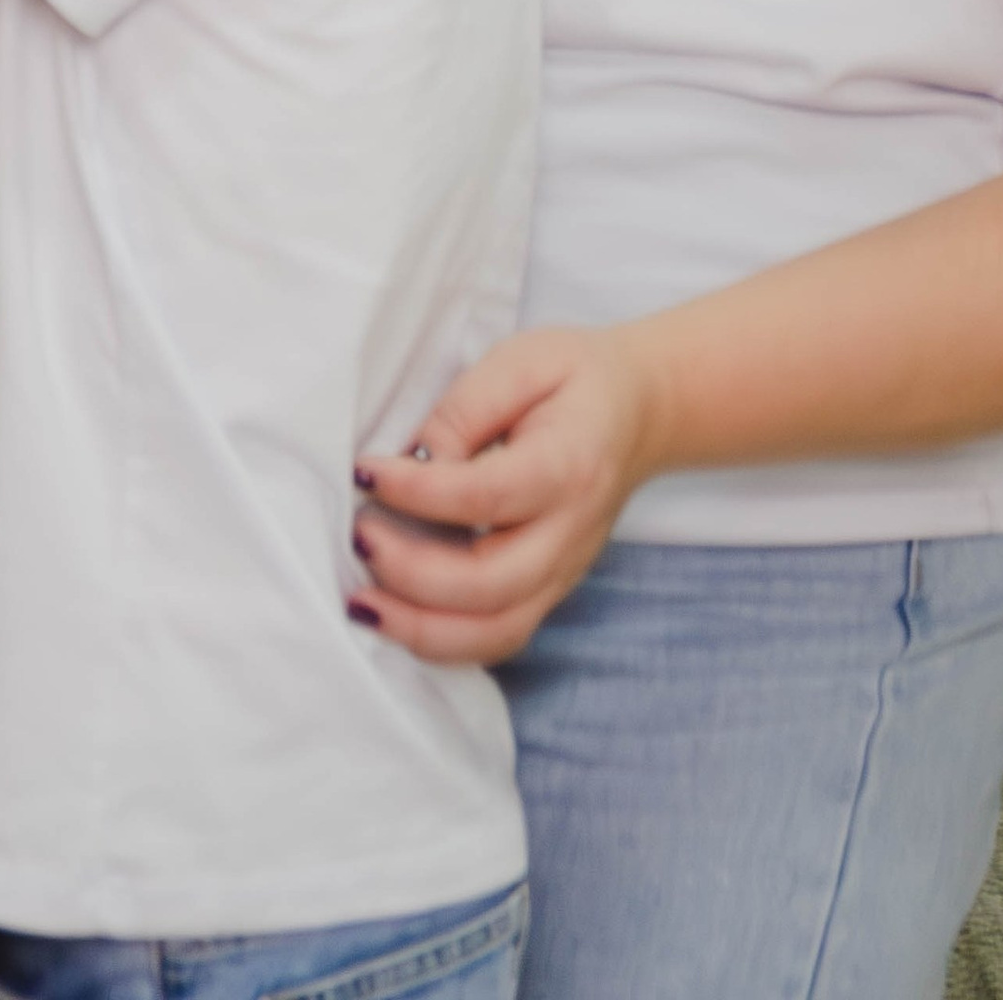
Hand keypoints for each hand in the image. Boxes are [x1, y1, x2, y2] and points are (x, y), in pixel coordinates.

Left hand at [349, 324, 664, 663]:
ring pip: (495, 631)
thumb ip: (465, 408)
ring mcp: (565, 573)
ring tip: (362, 601)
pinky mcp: (550, 592)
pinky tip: (396, 617)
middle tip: (359, 536)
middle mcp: (570, 533)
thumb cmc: (574, 379)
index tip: (365, 471)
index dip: (417, 491)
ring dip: (422, 628)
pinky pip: (498, 637)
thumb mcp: (521, 360)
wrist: (643, 411)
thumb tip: (416, 461)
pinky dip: (444, 641)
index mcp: (568, 466)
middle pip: (490, 584)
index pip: (486, 495)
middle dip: (411, 573)